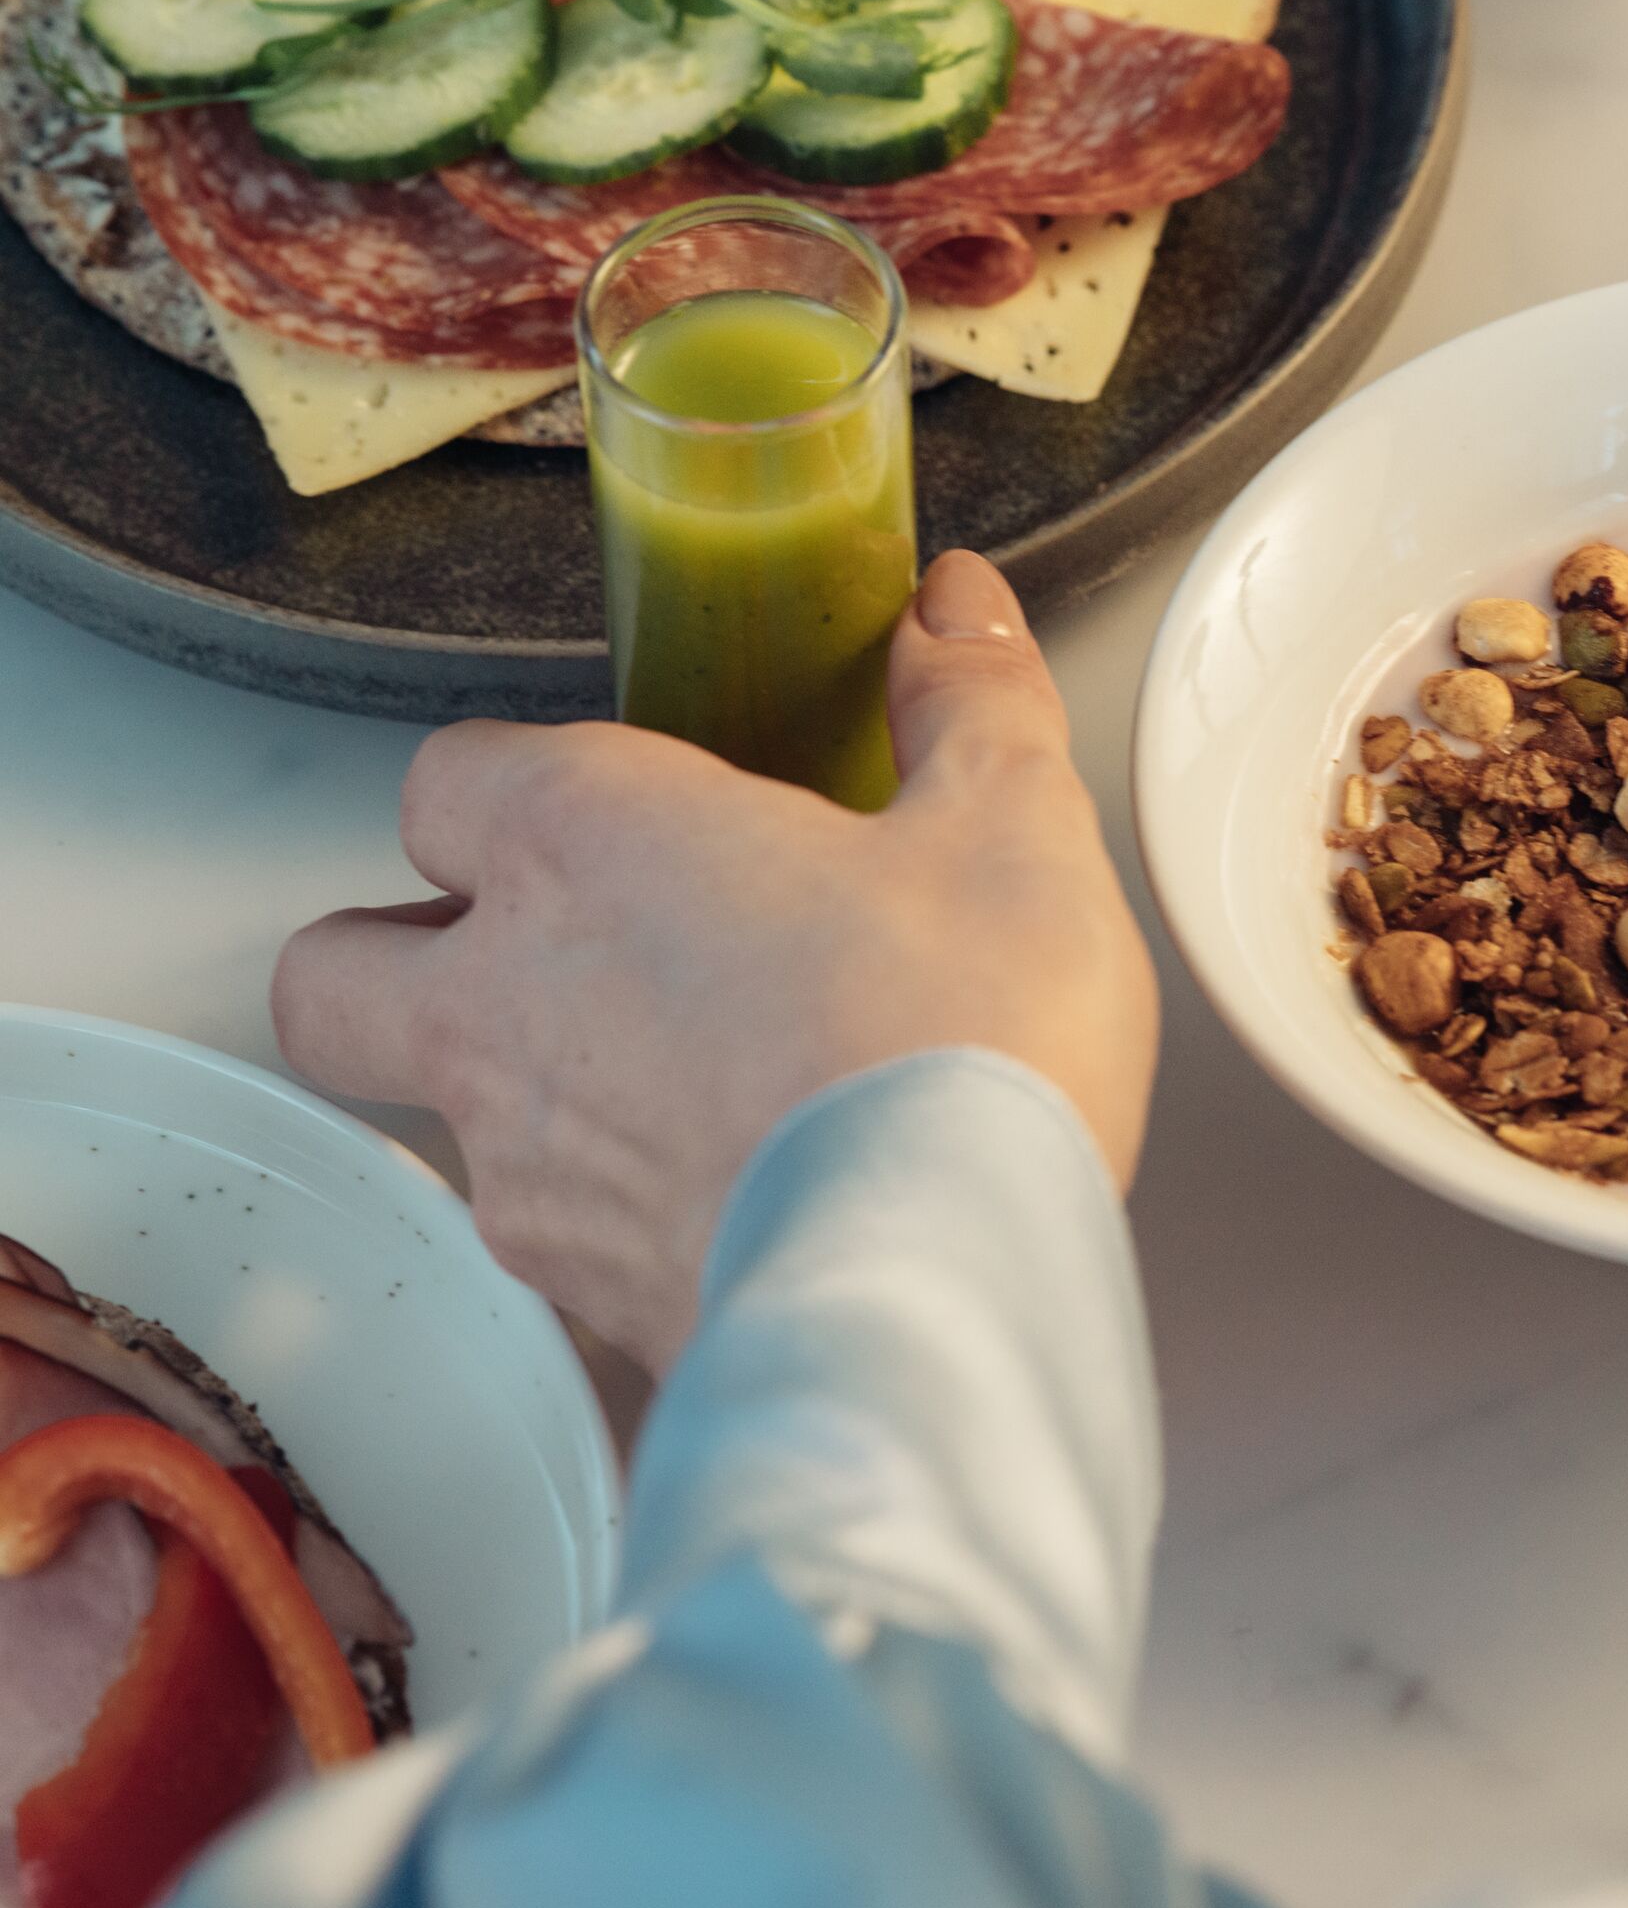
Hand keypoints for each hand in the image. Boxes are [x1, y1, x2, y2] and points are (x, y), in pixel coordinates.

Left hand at [273, 552, 1160, 1374]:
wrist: (945, 1286)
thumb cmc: (953, 1048)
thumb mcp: (1014, 832)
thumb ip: (971, 704)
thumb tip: (955, 614)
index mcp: (586, 841)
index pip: (446, 777)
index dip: (522, 787)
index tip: (635, 801)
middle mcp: (508, 998)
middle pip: (332, 964)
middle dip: (396, 953)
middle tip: (531, 953)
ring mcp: (525, 1163)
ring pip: (436, 1118)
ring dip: (522, 1097)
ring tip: (679, 1091)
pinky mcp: (578, 1292)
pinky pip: (549, 1242)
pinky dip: (616, 1218)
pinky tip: (737, 1202)